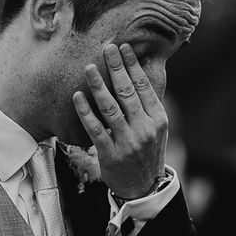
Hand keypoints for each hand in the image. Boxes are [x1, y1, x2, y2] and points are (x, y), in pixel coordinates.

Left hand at [72, 43, 167, 197]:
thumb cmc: (146, 152)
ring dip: (98, 86)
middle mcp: (145, 128)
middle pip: (128, 93)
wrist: (143, 187)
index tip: (123, 48)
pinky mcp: (111, 154)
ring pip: (111, 109)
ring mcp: (128, 142)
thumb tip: (137, 73)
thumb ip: (148, 105)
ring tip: (89, 68)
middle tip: (106, 48)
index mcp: (158, 119)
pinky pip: (96, 129)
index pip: (144, 86)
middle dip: (116, 68)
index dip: (132, 66)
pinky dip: (85, 112)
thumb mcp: (156, 129)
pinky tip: (77, 97)